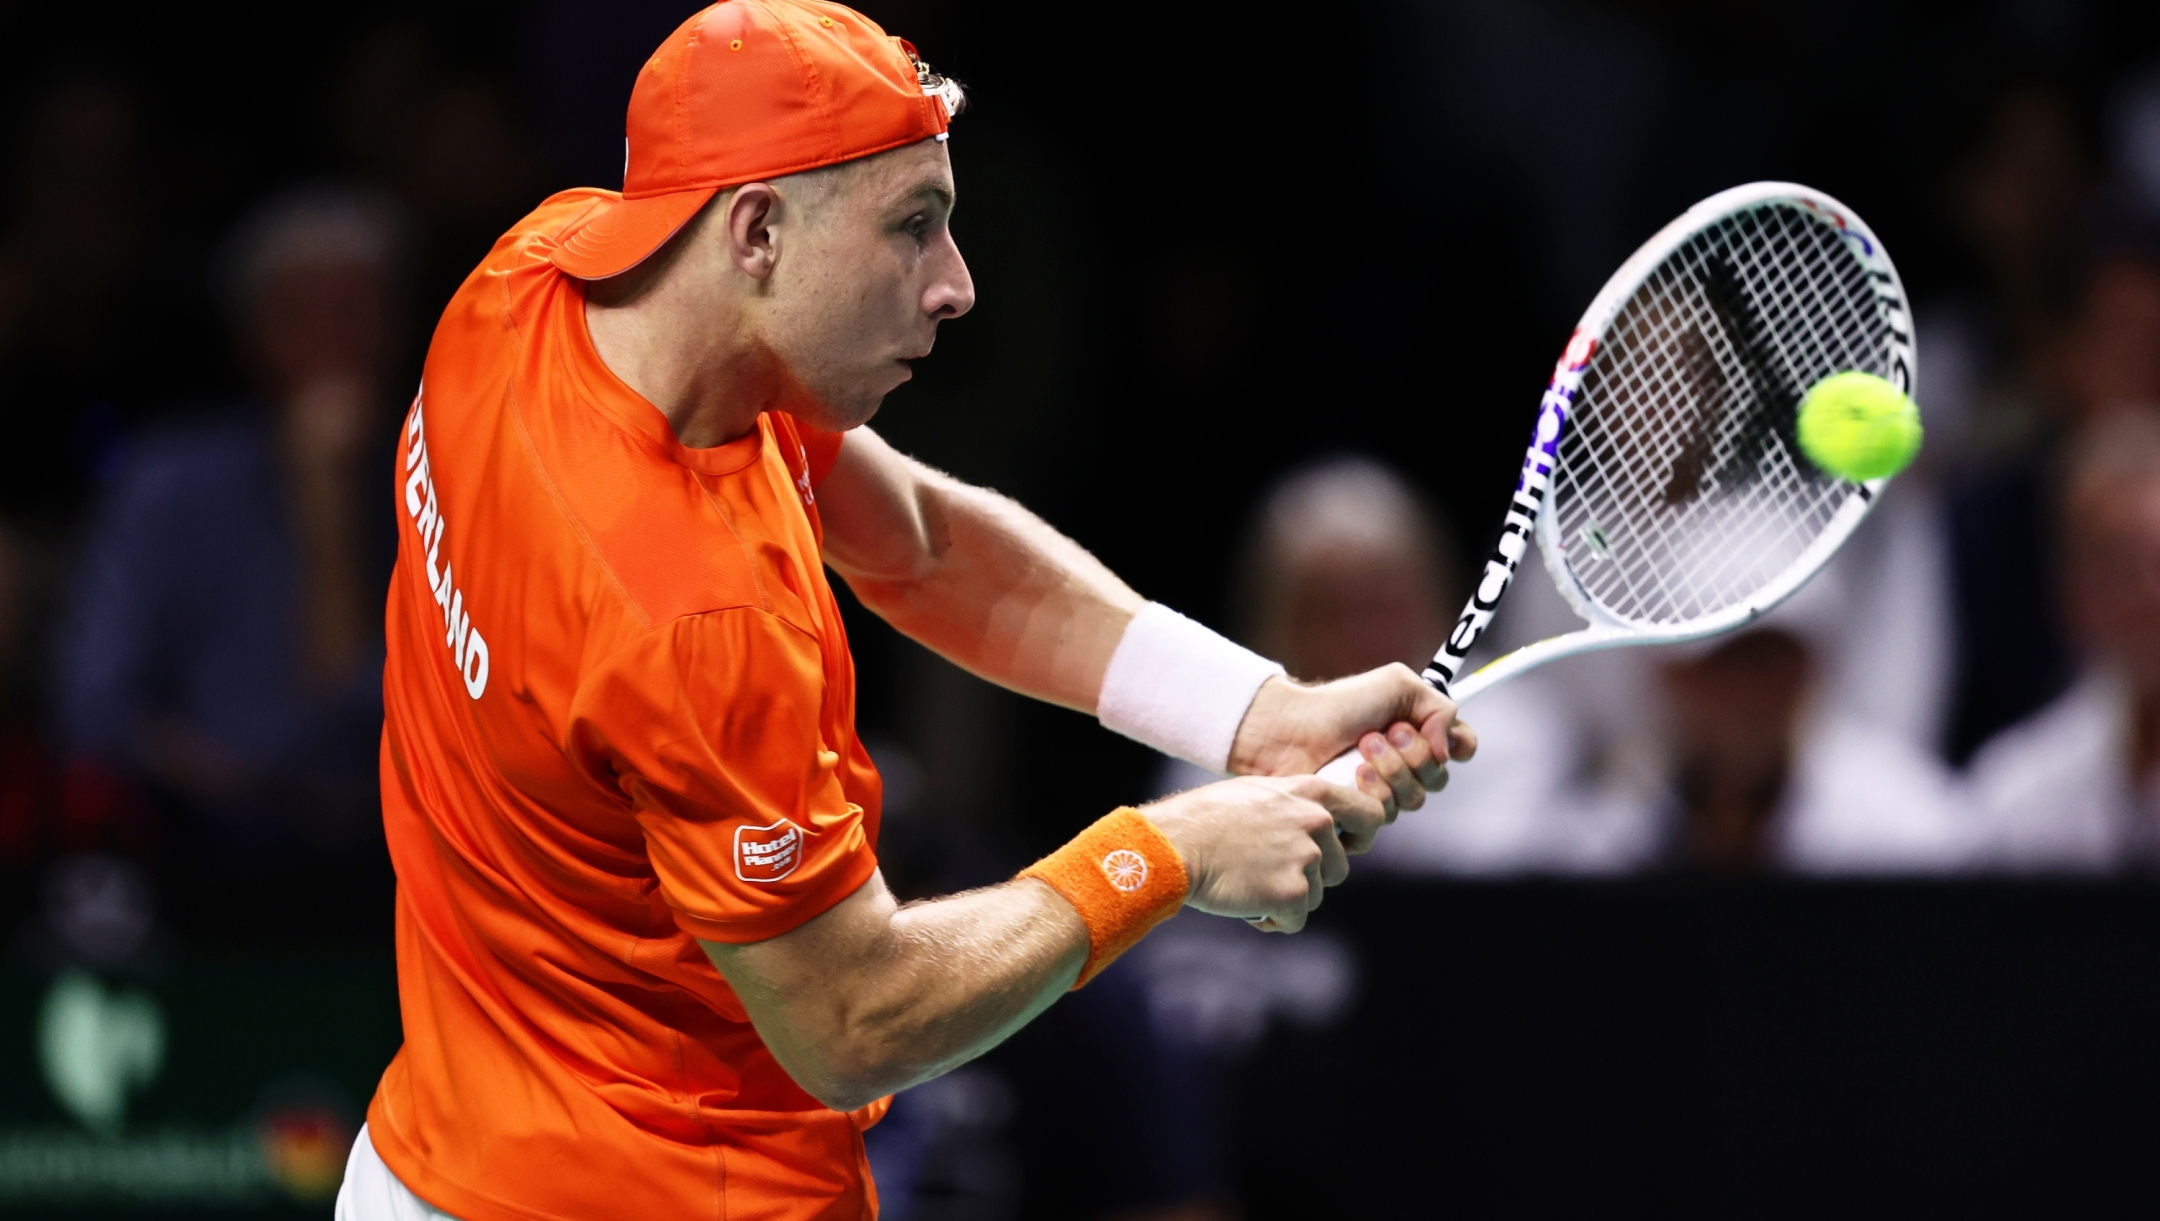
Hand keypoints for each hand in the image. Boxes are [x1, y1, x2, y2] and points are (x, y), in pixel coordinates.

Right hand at [1141, 775, 1386, 932]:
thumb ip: (1294, 805)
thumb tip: (1317, 823)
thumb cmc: (1204, 817)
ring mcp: (1307, 858)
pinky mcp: (1293, 893)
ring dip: (1286, 898)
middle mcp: (1317, 822)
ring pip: (1314, 896)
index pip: (1369, 815)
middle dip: (1308, 877)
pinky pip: (1295, 920)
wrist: (1176, 843)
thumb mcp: (1258, 793)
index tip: (1345, 848)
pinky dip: (1272, 919)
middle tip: (1266, 872)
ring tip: (1247, 882)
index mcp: (1311, 792)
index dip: (1359, 837)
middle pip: (1337, 867)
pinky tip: (1245, 902)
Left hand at [1226, 665, 1477, 816]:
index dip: (1456, 746)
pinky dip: (1370, 795)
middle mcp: (1404, 767)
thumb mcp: (1397, 685)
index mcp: (1418, 735)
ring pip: (1413, 801)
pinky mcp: (1358, 819)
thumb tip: (1453, 748)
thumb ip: (1440, 707)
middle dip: (1413, 755)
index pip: (1461, 750)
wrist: (1289, 730)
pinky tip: (1349, 778)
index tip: (1432, 733)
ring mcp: (1382, 794)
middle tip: (1381, 732)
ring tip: (1360, 749)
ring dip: (1390, 771)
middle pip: (1439, 779)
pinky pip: (1383, 820)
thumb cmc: (1339, 705)